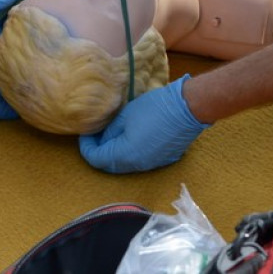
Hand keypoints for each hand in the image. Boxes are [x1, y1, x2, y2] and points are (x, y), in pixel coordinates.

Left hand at [78, 75, 209, 172]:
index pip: (97, 159)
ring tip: (109, 136)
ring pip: (125, 164)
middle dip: (99, 152)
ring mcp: (152, 164)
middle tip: (94, 135)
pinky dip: (128, 153)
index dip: (87, 147)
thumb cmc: (155, 107)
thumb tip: (101, 139)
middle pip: (110, 165)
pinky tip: (128, 137)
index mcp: (126, 154)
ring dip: (114, 153)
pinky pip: (139, 161)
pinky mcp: (162, 159)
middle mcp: (138, 165)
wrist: (188, 108)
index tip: (85, 133)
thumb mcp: (125, 115)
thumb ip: (109, 131)